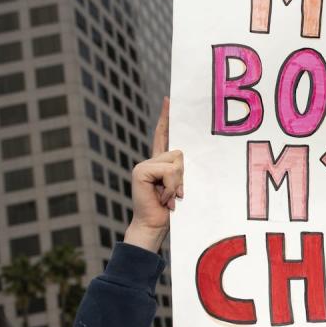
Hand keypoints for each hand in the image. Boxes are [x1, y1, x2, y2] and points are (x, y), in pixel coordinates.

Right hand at [123, 97, 182, 252]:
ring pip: (176, 161)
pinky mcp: (142, 171)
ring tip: (169, 198)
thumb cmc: (170, 210)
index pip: (163, 135)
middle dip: (183, 176)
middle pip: (180, 153)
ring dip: (178, 183)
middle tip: (176, 195)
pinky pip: (169, 171)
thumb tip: (183, 157)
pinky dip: (172, 187)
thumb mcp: (180, 186)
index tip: (169, 99)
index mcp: (160, 163)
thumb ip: (181, 171)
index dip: (166, 117)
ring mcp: (144, 165)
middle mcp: (151, 160)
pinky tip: (163, 198)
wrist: (154, 226)